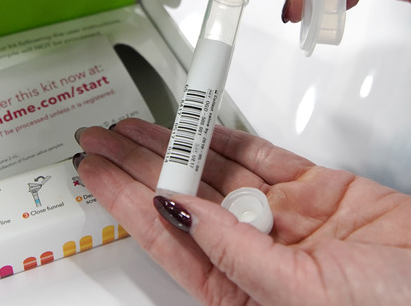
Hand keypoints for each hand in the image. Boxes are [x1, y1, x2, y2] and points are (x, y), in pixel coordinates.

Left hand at [74, 118, 410, 304]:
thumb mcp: (301, 297)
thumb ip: (235, 253)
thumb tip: (179, 212)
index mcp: (238, 290)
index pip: (164, 234)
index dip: (123, 198)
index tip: (93, 170)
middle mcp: (253, 252)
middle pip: (181, 196)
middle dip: (138, 162)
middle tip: (101, 137)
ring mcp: (284, 219)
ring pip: (215, 171)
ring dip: (176, 144)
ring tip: (136, 123)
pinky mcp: (317, 192)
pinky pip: (263, 156)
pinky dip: (230, 136)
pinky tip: (199, 126)